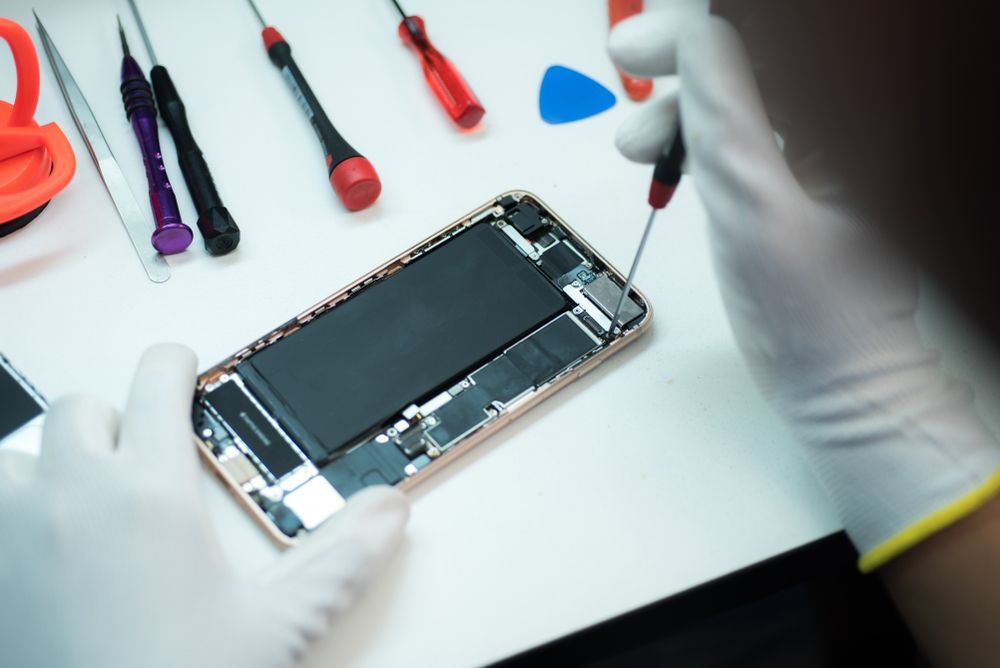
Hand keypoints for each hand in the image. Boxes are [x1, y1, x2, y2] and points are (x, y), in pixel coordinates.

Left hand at [0, 344, 408, 667]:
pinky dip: (19, 510)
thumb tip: (388, 514)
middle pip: (80, 407)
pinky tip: (51, 544)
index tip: (181, 368)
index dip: (173, 363)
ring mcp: (17, 537)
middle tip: (142, 449)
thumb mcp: (278, 627)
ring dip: (52, 459)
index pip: (154, 383)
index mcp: (150, 495)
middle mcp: (73, 501)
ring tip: (86, 493)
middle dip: (114, 417)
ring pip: (19, 452)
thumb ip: (342, 562)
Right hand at [609, 12, 999, 570]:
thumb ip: (722, 113)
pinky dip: (702, 128)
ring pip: (750, 84)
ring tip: (641, 142)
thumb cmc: (817, 320)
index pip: (771, 35)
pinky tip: (673, 149)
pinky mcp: (808, 170)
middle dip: (687, 58)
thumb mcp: (753, 208)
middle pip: (759, 50)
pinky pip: (750, 121)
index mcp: (860, 117)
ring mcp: (833, 145)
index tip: (644, 45)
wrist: (841, 387)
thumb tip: (693, 37)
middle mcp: (853, 120)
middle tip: (630, 70)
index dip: (701, 27)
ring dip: (686, 100)